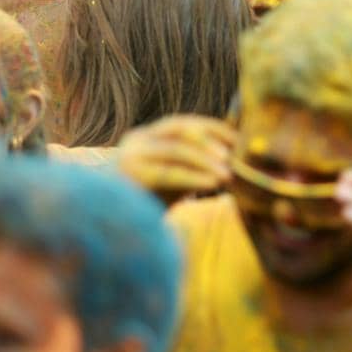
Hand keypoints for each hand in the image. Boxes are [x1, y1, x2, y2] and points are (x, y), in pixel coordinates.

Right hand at [115, 115, 234, 199]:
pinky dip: (193, 177)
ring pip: (176, 149)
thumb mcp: (176, 179)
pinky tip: (212, 184)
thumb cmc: (149, 204)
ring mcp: (130, 156)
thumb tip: (233, 157)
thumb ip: (196, 165)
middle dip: (210, 140)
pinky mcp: (130, 176)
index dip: (212, 127)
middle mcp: (136, 140)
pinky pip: (168, 172)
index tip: (238, 138)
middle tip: (234, 156)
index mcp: (146, 136)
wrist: (113, 230)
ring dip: (206, 160)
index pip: (183, 122)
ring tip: (228, 174)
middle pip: (179, 129)